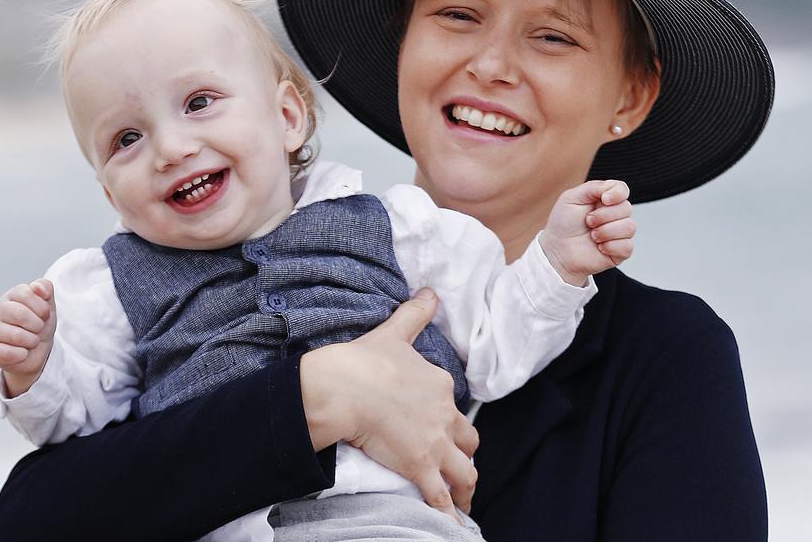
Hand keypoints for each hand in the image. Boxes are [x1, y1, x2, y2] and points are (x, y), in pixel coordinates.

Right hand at [0, 279, 56, 397]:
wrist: (34, 351)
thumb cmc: (38, 324)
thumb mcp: (47, 304)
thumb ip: (45, 288)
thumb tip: (37, 286)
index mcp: (12, 295)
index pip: (27, 294)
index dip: (42, 307)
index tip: (45, 315)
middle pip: (20, 315)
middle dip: (38, 325)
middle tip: (38, 329)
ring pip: (17, 336)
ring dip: (32, 341)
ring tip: (31, 341)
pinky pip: (10, 353)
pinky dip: (23, 355)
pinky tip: (22, 352)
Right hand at [301, 289, 478, 518]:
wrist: (343, 387)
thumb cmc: (364, 361)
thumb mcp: (394, 332)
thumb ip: (415, 314)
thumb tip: (430, 293)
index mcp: (439, 385)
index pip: (455, 410)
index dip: (451, 423)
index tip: (444, 432)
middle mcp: (444, 415)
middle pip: (468, 442)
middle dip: (465, 455)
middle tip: (457, 468)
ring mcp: (434, 443)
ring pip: (465, 472)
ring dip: (465, 488)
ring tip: (462, 502)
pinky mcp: (420, 466)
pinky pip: (441, 497)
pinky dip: (450, 515)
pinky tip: (453, 527)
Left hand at [541, 179, 634, 283]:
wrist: (557, 251)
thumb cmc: (563, 225)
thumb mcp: (571, 198)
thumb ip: (593, 187)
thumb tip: (612, 188)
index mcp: (604, 200)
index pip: (622, 190)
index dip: (617, 193)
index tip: (604, 199)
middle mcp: (614, 215)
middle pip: (626, 208)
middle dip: (604, 215)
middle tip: (588, 221)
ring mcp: (618, 233)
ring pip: (629, 227)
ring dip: (606, 231)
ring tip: (593, 235)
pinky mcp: (620, 251)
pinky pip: (627, 246)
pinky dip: (611, 246)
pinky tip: (599, 247)